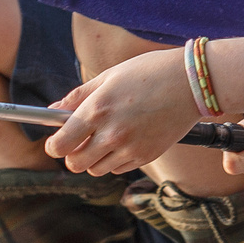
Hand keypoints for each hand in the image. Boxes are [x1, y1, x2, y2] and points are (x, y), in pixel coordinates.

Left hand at [44, 50, 199, 174]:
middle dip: (72, 155)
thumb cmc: (149, 72)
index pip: (61, 144)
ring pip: (96, 169)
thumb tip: (52, 111)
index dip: (54, 146)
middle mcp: (111, 132)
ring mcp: (130, 147)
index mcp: (97, 108)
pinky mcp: (146, 156)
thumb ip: (78, 96)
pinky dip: (115, 159)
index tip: (55, 142)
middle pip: (75, 163)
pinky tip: (126, 139)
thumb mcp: (109, 76)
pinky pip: (118, 168)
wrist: (191, 82)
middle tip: (79, 141)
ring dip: (94, 158)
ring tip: (105, 138)